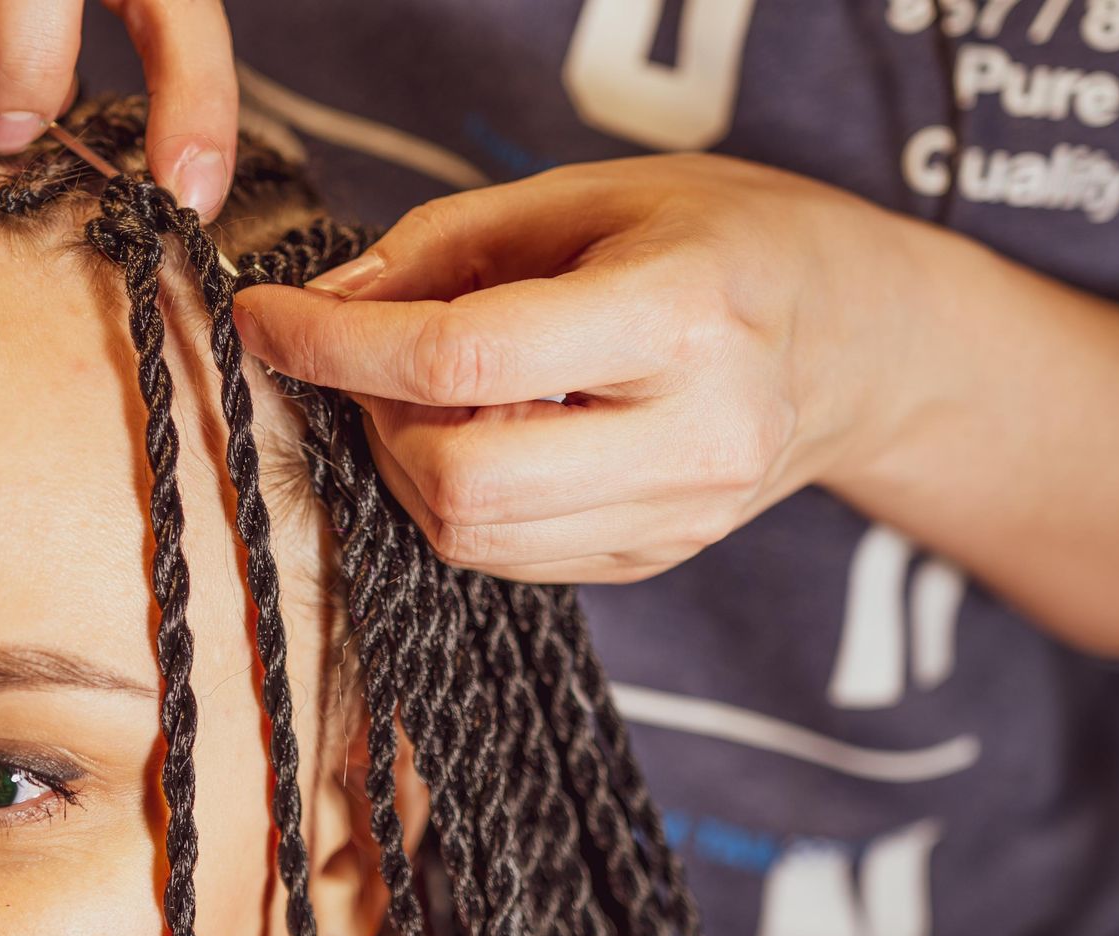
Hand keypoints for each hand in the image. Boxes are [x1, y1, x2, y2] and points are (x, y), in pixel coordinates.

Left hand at [232, 156, 936, 583]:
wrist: (852, 335)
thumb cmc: (719, 238)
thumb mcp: (589, 193)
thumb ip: (443, 244)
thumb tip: (323, 306)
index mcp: (679, 317)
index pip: (460, 360)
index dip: (335, 345)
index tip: (266, 316)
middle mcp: (690, 437)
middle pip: (458, 481)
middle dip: (375, 420)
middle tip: (376, 359)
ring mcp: (680, 517)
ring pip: (470, 535)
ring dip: (407, 464)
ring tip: (434, 393)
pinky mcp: (657, 559)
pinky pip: (505, 555)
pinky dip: (454, 499)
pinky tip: (485, 432)